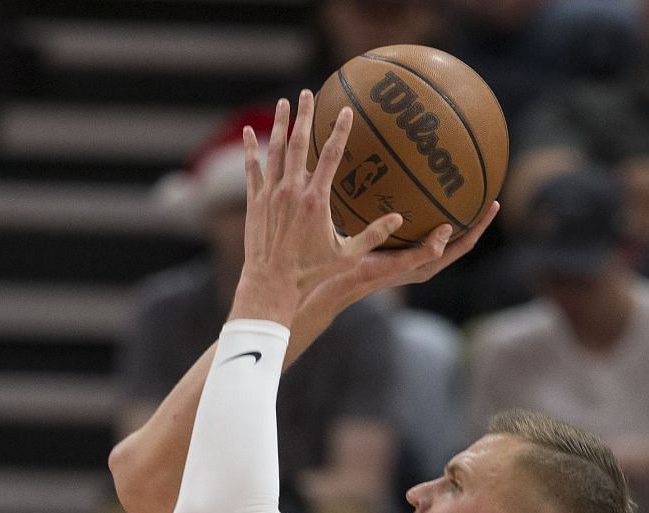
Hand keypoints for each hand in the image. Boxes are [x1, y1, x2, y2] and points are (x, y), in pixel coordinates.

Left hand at [231, 92, 406, 321]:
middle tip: (307, 93)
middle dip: (304, 116)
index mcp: (316, 200)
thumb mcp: (347, 256)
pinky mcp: (254, 202)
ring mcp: (270, 195)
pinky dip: (250, 148)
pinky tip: (248, 131)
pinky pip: (252, 168)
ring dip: (279, 125)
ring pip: (274, 151)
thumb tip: (400, 220)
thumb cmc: (311, 273)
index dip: (340, 131)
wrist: (272, 284)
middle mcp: (292, 191)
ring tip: (284, 103)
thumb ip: (373, 235)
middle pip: (298, 144)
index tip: (345, 111)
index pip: (331, 156)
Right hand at [301, 200, 497, 321]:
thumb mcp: (392, 264)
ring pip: (436, 231)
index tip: (493, 202)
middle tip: (484, 190)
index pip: (461, 246)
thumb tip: (448, 231)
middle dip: (471, 217)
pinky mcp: (393, 248)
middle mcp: (419, 261)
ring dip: (448, 211)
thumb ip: (422, 252)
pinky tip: (410, 185)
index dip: (479, 226)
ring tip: (455, 185)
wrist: (329, 287)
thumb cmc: (356, 275)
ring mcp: (407, 255)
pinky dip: (420, 208)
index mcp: (423, 267)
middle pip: (456, 238)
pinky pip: (415, 225)